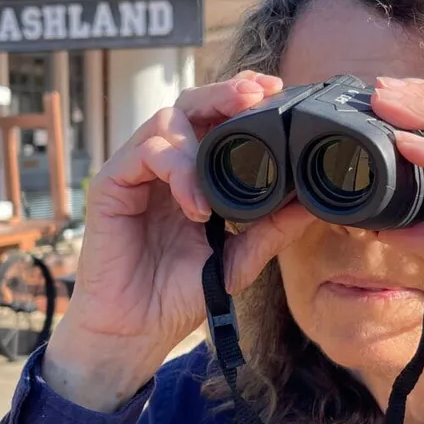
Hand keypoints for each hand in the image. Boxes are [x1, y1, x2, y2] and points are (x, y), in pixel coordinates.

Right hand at [44, 72, 315, 411]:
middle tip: (256, 94)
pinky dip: (175, 169)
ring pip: (165, 119)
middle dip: (225, 93)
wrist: (137, 331)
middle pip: (191, 103)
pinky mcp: (111, 186)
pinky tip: (195, 204)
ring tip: (221, 182)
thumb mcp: (239, 259)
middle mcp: (164, 165)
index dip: (243, 99)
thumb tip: (313, 203)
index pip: (216, 119)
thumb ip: (271, 229)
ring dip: (199, 140)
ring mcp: (136, 172)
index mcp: (193, 173)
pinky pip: (142, 154)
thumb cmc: (178, 294)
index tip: (278, 92)